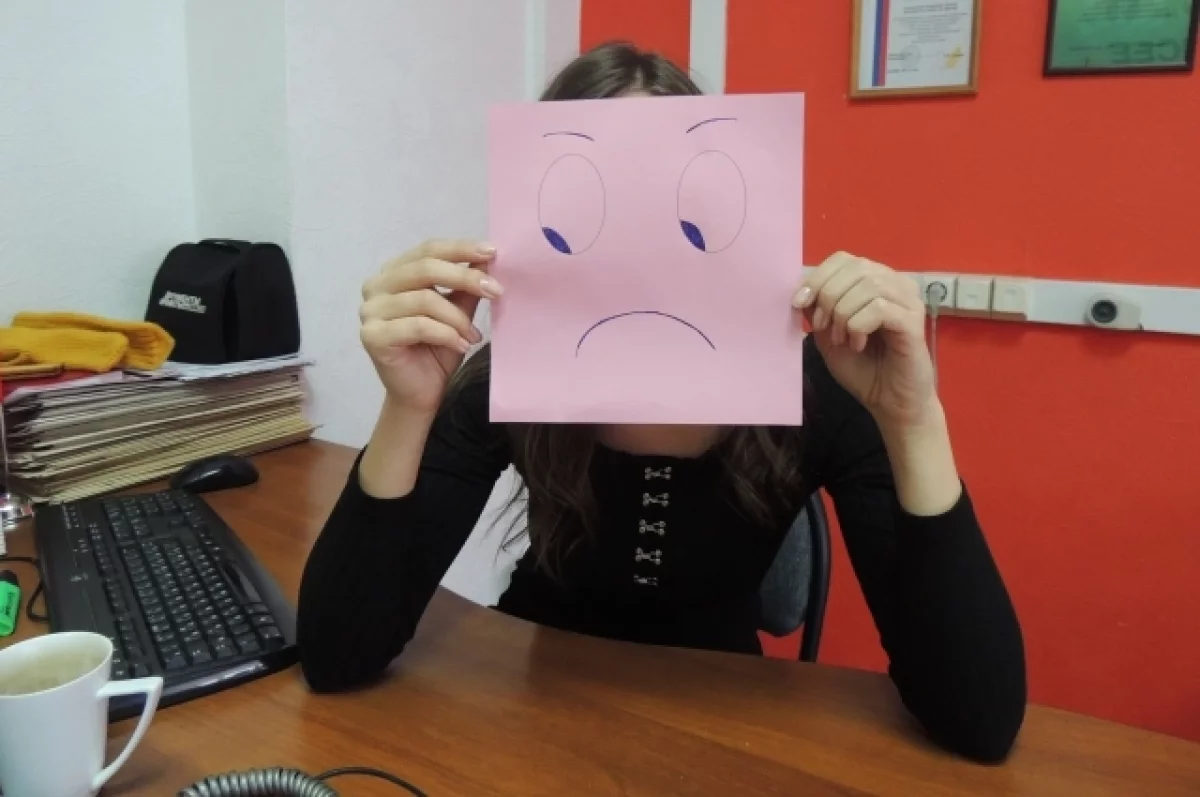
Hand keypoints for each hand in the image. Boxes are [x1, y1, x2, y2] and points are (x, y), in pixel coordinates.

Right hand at [359, 239, 501, 413]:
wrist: (420, 394)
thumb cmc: (436, 351)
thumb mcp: (457, 312)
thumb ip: (465, 286)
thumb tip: (486, 258)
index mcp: (394, 273)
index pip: (428, 250)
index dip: (460, 248)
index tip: (492, 252)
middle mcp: (377, 286)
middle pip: (425, 268)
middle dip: (465, 278)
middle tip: (496, 292)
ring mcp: (370, 311)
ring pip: (425, 300)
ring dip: (458, 318)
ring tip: (474, 335)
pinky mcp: (372, 336)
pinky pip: (418, 326)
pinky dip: (446, 334)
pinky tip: (462, 345)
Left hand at [793, 252, 934, 427]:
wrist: (889, 402)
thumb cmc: (862, 369)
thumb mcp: (828, 336)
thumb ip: (817, 310)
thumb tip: (802, 289)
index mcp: (874, 281)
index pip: (843, 259)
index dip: (817, 277)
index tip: (798, 303)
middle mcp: (895, 284)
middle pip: (855, 268)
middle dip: (827, 296)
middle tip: (822, 327)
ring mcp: (908, 301)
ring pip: (867, 286)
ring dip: (843, 314)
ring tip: (842, 340)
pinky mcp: (914, 322)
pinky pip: (879, 308)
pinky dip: (858, 326)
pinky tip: (858, 345)